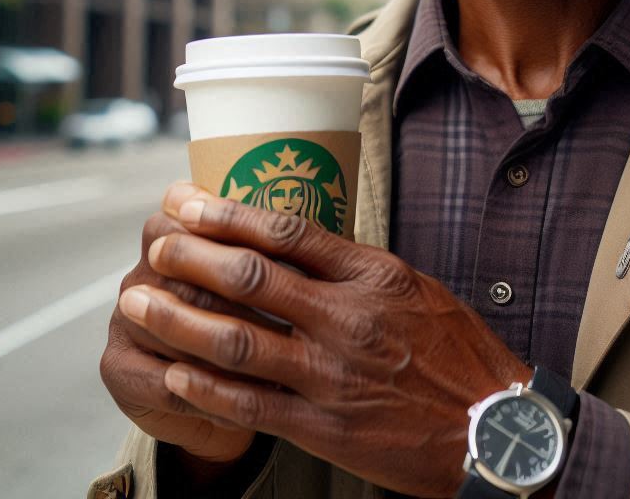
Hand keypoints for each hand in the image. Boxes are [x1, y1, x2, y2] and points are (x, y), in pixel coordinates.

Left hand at [116, 182, 529, 496]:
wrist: (492, 428)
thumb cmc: (457, 352)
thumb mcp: (417, 290)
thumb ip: (358, 271)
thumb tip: (298, 247)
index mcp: (376, 275)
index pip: (290, 232)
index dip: (230, 214)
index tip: (189, 201)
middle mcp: (349, 318)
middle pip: (253, 278)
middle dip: (192, 257)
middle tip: (153, 244)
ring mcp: (333, 374)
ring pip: (238, 339)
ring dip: (178, 319)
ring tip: (137, 302)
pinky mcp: (324, 426)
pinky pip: (250, 403)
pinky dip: (205, 386)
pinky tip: (173, 371)